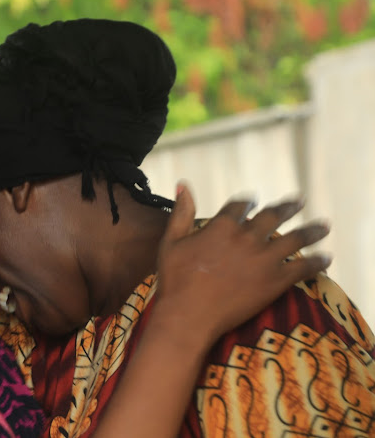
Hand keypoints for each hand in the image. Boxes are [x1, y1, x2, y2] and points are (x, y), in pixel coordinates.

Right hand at [153, 183, 330, 345]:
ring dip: (311, 230)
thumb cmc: (174, 280)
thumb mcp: (171, 241)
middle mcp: (247, 238)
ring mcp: (264, 259)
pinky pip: (303, 268)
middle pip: (273, 216)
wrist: (189, 315)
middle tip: (299, 201)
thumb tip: (183, 183)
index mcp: (223, 226)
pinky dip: (317, 262)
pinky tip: (327, 258)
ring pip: (295, 238)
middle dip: (288, 207)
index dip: (248, 202)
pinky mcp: (275, 282)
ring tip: (324, 225)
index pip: (241, 206)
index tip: (254, 201)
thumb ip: (181, 212)